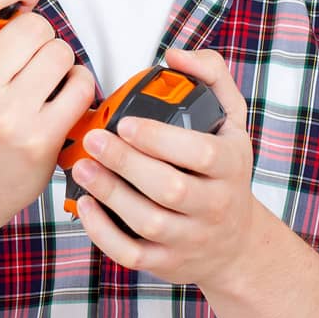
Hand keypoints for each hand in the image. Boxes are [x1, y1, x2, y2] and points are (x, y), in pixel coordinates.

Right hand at [0, 0, 95, 244]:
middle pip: (32, 26)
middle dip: (40, 36)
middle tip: (31, 57)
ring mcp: (6, 116)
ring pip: (60, 52)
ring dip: (61, 62)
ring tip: (45, 80)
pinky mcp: (39, 139)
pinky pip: (80, 86)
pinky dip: (79, 86)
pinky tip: (63, 97)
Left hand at [71, 45, 254, 290]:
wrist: (236, 243)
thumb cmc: (223, 170)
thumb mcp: (232, 120)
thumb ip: (210, 76)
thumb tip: (174, 54)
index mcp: (230, 165)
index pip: (201, 152)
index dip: (160, 138)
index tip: (125, 122)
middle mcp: (215, 205)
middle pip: (170, 188)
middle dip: (127, 163)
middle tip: (93, 139)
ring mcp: (191, 238)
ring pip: (149, 221)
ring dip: (110, 194)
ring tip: (82, 167)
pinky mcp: (167, 263)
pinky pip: (132, 253)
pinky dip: (103, 233)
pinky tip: (85, 205)